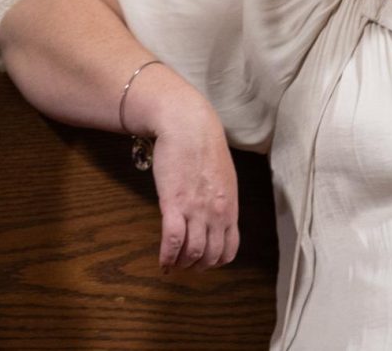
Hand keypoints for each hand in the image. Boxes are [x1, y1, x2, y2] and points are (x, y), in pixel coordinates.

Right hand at [151, 111, 239, 271]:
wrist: (188, 125)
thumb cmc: (204, 144)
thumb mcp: (223, 175)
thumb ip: (221, 198)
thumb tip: (215, 212)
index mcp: (230, 207)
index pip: (229, 249)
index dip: (216, 261)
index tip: (204, 261)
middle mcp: (217, 214)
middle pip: (211, 255)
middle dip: (197, 266)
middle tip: (186, 266)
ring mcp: (196, 210)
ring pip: (193, 252)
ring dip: (182, 263)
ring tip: (173, 263)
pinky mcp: (174, 204)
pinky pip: (172, 240)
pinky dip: (167, 255)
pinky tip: (162, 260)